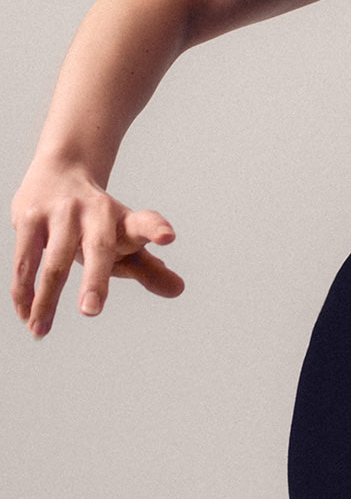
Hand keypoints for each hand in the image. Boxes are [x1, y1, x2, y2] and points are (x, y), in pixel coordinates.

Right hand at [11, 160, 184, 337]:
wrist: (62, 168)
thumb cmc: (99, 218)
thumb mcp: (125, 239)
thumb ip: (149, 269)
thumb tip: (178, 289)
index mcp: (123, 219)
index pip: (144, 222)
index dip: (155, 229)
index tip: (168, 237)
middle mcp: (95, 211)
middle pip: (98, 246)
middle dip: (95, 279)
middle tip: (91, 310)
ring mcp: (62, 212)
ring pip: (55, 262)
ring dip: (46, 300)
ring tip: (41, 330)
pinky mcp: (30, 217)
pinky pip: (25, 262)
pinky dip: (24, 291)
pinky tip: (26, 314)